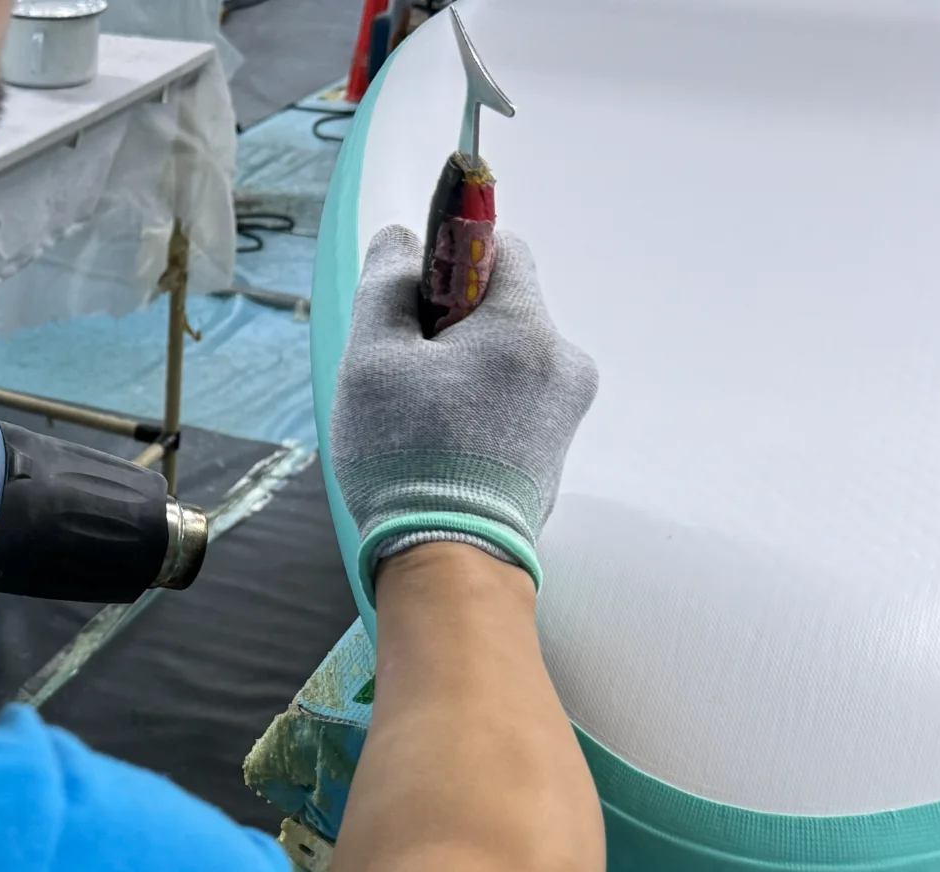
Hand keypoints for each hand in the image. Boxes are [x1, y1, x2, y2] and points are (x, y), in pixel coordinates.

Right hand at [331, 225, 597, 601]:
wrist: (451, 562)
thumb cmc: (407, 459)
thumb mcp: (371, 361)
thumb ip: (384, 286)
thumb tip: (400, 241)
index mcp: (525, 328)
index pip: (499, 248)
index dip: (447, 263)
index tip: (414, 304)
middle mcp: (563, 361)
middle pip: (502, 310)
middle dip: (452, 330)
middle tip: (407, 378)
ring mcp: (568, 410)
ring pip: (507, 359)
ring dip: (465, 373)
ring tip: (423, 424)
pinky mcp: (558, 450)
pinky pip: (518, 403)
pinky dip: (483, 411)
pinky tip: (446, 448)